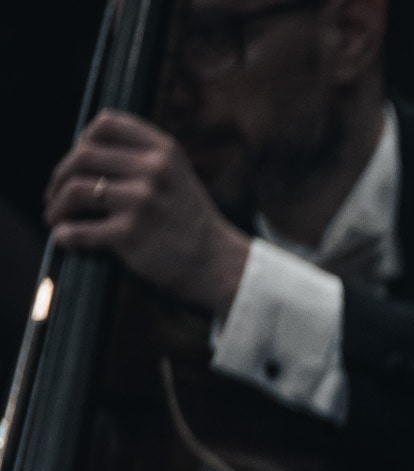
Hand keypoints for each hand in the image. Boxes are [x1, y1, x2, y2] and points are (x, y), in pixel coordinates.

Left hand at [43, 112, 251, 314]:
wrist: (218, 264)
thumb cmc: (187, 220)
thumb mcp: (176, 175)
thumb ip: (140, 157)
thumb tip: (80, 155)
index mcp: (164, 150)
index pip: (106, 123)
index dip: (84, 139)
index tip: (80, 162)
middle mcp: (154, 170)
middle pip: (82, 156)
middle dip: (60, 176)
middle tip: (55, 194)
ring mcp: (142, 202)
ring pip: (75, 189)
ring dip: (57, 205)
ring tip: (56, 216)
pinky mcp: (131, 234)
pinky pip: (80, 230)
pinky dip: (65, 234)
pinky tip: (65, 238)